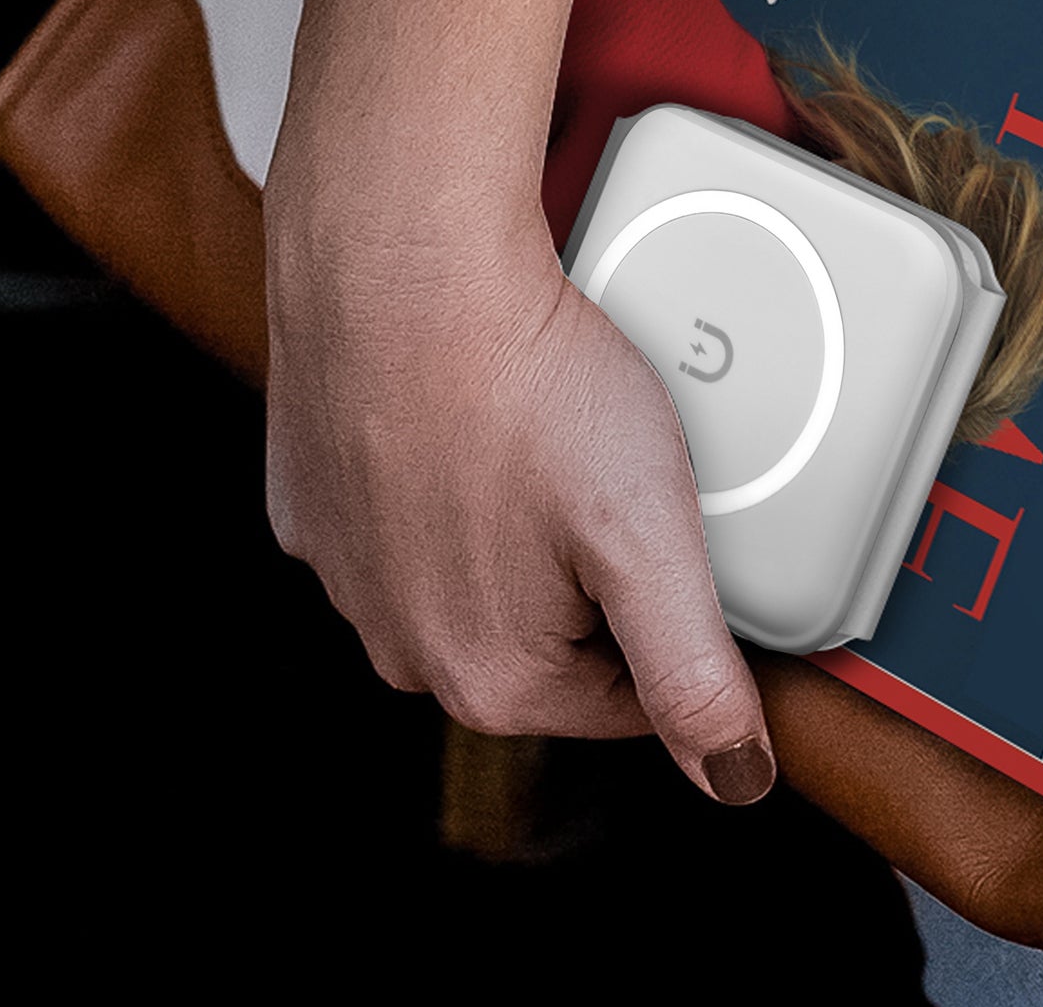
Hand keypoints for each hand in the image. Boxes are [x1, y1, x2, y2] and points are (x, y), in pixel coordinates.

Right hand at [261, 200, 776, 805]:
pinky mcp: (307, 501)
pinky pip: (404, 517)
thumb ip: (696, 674)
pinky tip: (475, 419)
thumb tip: (735, 782)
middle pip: (548, 643)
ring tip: (546, 434)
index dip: (680, 620)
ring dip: (517, 529)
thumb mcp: (648, 539)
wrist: (398, 260)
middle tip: (614, 473)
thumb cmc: (528, 386)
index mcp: (491, 681)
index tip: (684, 541)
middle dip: (592, 576)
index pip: (631, 698)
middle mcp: (400, 648)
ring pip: (473, 578)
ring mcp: (344, 574)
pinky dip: (442, 481)